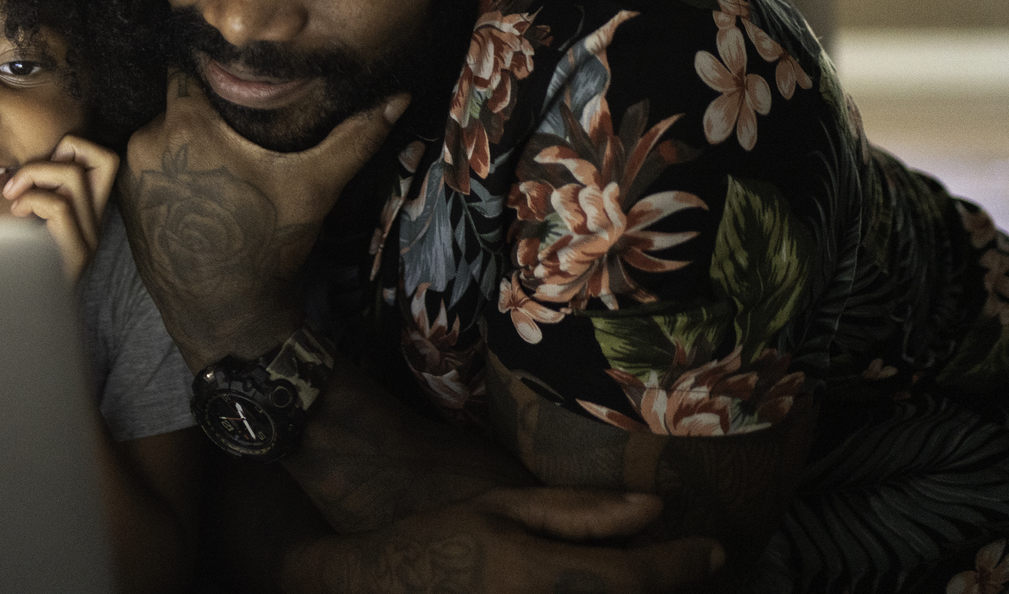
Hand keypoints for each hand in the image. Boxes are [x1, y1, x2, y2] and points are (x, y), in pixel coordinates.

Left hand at [3, 135, 118, 280]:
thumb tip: (19, 170)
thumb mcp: (24, 223)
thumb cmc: (12, 266)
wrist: (17, 320)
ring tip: (14, 196)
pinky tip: (17, 214)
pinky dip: (31, 200)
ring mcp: (89, 240)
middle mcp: (95, 224)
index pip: (106, 159)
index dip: (74, 147)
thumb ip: (32, 196)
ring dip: (34, 174)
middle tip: (32, 174)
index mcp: (86, 213)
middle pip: (107, 157)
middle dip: (66, 148)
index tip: (40, 168)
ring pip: (74, 176)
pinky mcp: (75, 255)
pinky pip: (59, 207)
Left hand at [121, 77, 404, 364]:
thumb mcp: (314, 186)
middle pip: (177, 103)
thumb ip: (354, 137)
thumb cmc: (268, 245)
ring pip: (161, 134)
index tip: (238, 76)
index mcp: (185, 124)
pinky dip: (169, 168)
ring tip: (221, 161)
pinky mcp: (121, 199)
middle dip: (205, 110)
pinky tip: (199, 188)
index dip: (214, 67)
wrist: (224, 314)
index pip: (189, 68)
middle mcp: (145, 140)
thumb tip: (397, 97)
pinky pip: (146, 165)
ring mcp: (128, 172)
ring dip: (186, 141)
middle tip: (239, 126)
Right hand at [296, 488, 724, 593]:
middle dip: (668, 586)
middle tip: (687, 568)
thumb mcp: (502, 507)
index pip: (635, 577)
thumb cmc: (441, 540)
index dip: (683, 564)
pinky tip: (592, 587)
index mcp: (541, 575)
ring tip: (647, 576)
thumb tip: (651, 508)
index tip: (714, 549)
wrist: (380, 587)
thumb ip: (577, 511)